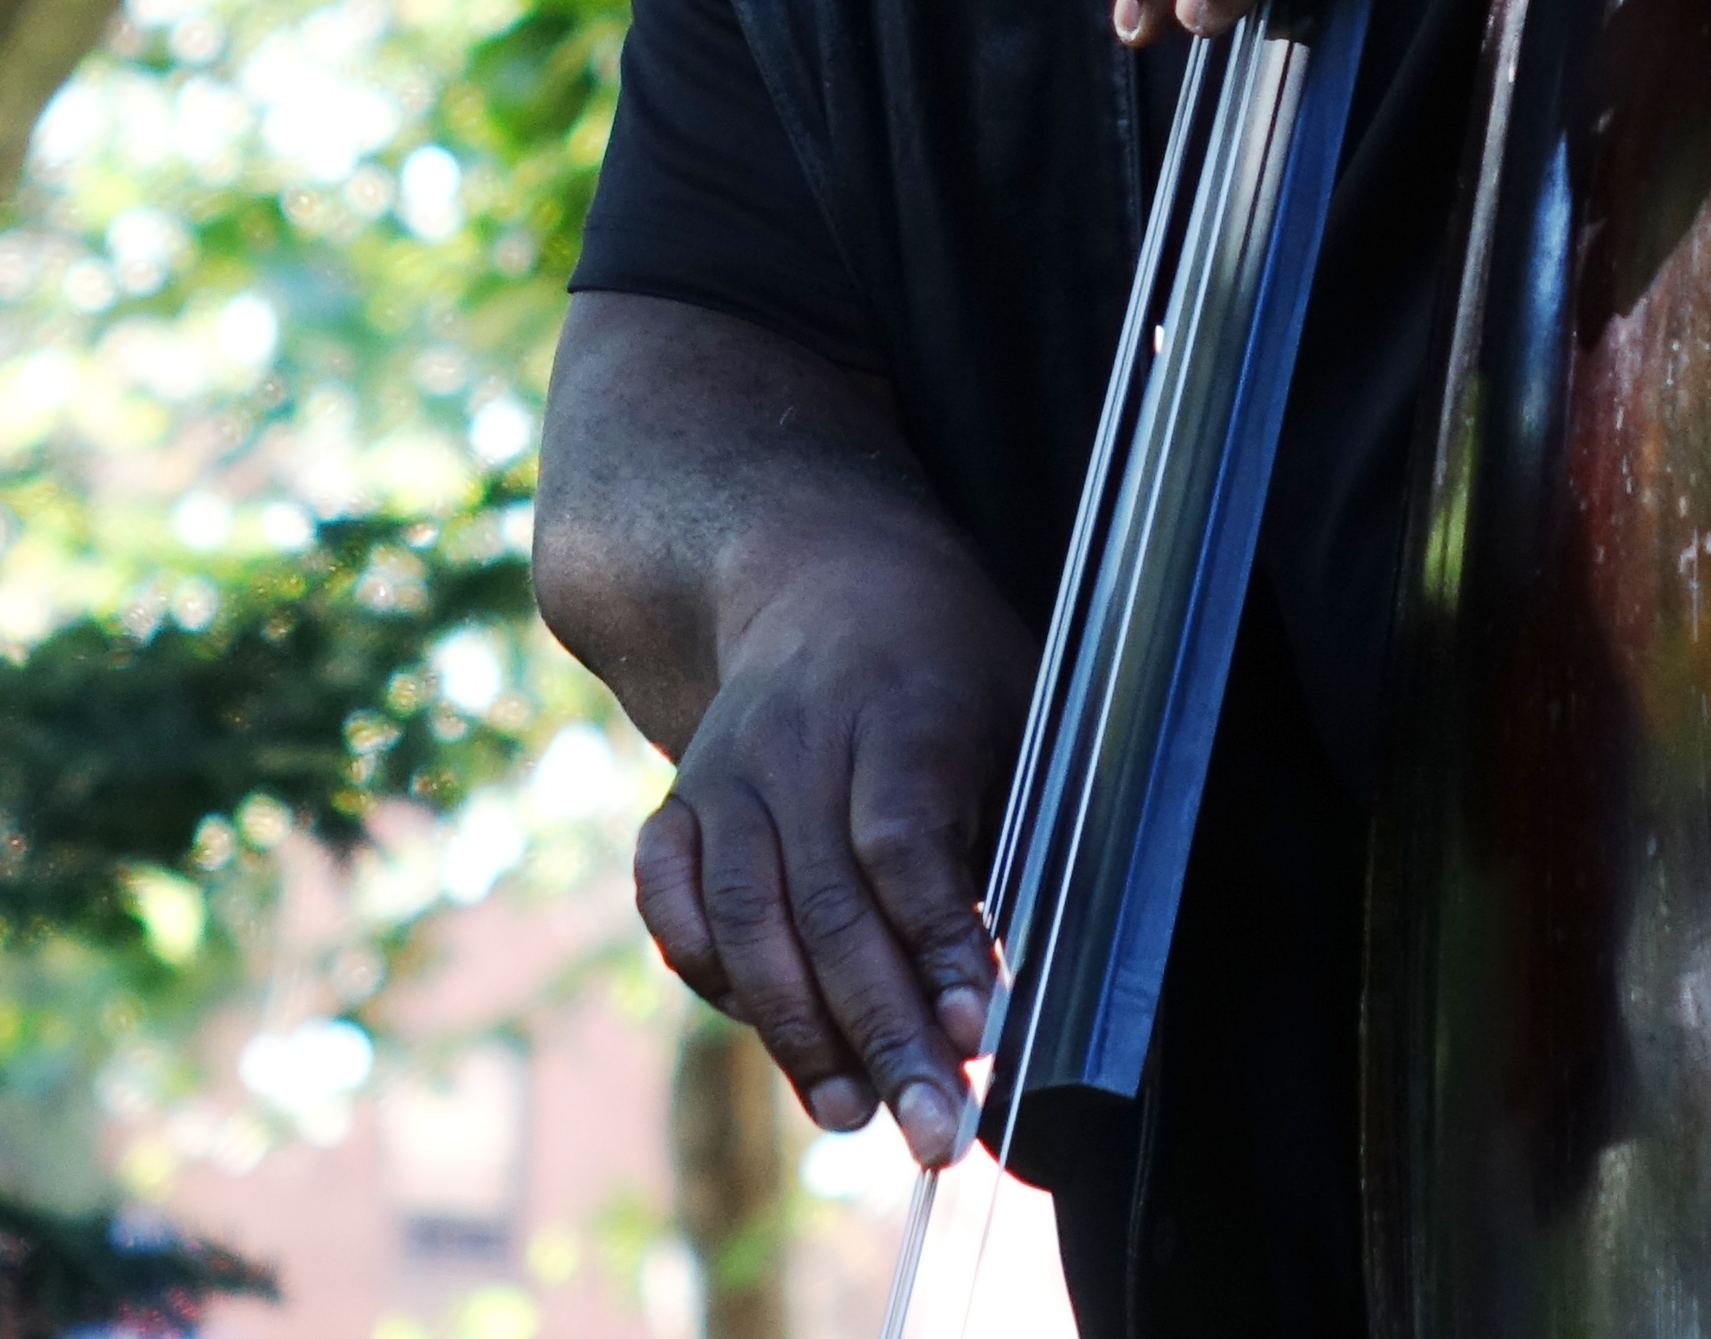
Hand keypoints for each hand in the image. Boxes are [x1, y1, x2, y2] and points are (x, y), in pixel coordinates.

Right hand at [628, 529, 1028, 1165]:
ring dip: (794, 1029)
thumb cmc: (953, 668)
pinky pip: (670, 899)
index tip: (977, 1034)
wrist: (822, 578)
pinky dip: (704, 970)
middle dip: (883, 1032)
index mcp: (900, 707)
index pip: (904, 842)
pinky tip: (756, 1025)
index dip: (938, 943)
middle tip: (932, 1133)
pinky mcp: (676, 801)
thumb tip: (1040, 986)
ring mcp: (724, 772)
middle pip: (828, 903)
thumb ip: (1022, 832)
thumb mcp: (1023, 711)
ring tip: (848, 1114)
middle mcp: (795, 742)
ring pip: (745, 917)